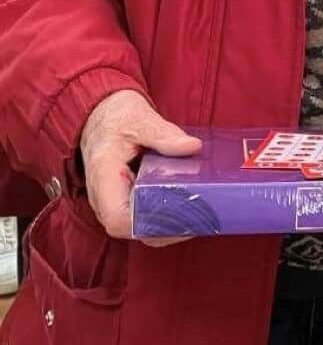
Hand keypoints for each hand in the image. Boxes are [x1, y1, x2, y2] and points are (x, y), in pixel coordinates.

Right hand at [79, 89, 201, 245]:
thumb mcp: (140, 119)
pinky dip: (163, 217)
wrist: (101, 115)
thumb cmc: (116, 116)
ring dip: (167, 226)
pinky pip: (141, 217)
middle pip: (132, 229)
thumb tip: (193, 146)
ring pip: (138, 227)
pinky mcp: (124, 200)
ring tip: (198, 215)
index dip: (148, 225)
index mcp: (103, 178)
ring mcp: (112, 202)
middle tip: (199, 217)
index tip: (179, 217)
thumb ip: (165, 135)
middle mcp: (103, 197)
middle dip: (165, 229)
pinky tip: (186, 208)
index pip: (118, 219)